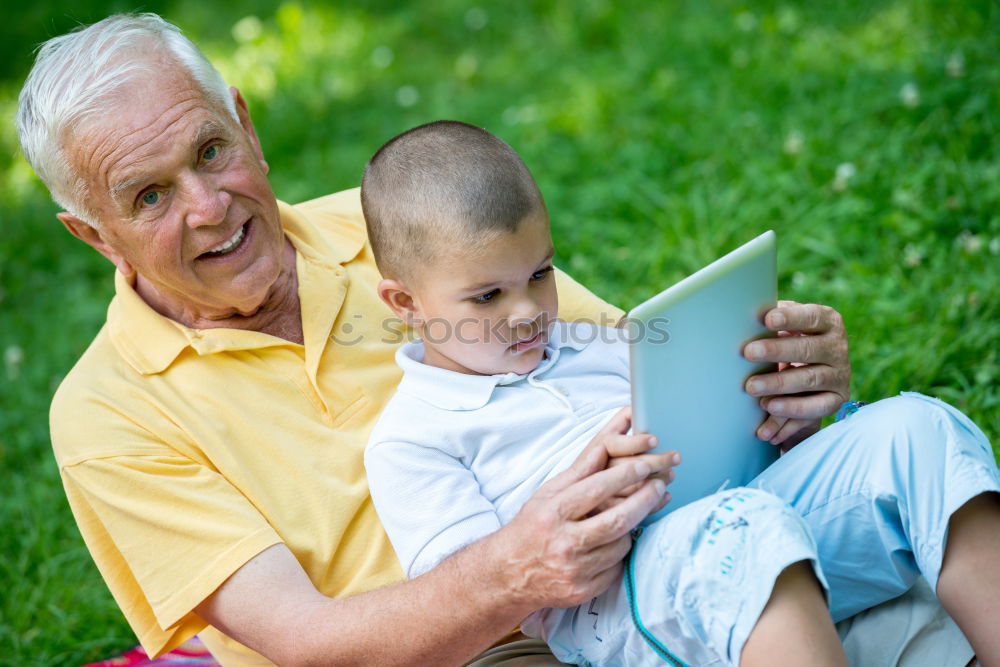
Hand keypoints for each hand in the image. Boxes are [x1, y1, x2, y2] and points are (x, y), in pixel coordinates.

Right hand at [498, 407, 668, 609]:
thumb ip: (580, 471)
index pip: (595, 489)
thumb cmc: (533, 526)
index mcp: (552, 512)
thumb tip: (607, 442)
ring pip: (621, 545)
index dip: (625, 475)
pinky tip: (618, 542)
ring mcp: (574, 570)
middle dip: (645, 500)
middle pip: (617, 520)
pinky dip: (621, 553)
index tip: (645, 464)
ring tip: (635, 513)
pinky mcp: (583, 591)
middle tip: (660, 484)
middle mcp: (563, 542)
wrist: (509, 573)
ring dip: (633, 527)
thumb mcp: (548, 493)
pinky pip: (616, 568)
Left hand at [742, 301, 850, 448]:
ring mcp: (839, 375)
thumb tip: (744, 318)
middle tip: (748, 352)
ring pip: (811, 379)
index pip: (812, 317)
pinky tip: (769, 407)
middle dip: (777, 351)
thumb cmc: (786, 342)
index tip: (768, 319)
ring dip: (779, 383)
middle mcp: (837, 348)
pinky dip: (792, 408)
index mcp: (827, 322)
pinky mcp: (836, 399)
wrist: (807, 376)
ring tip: (751, 386)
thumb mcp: (784, 328)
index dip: (791, 318)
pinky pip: (817, 407)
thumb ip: (771, 322)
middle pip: (809, 349)